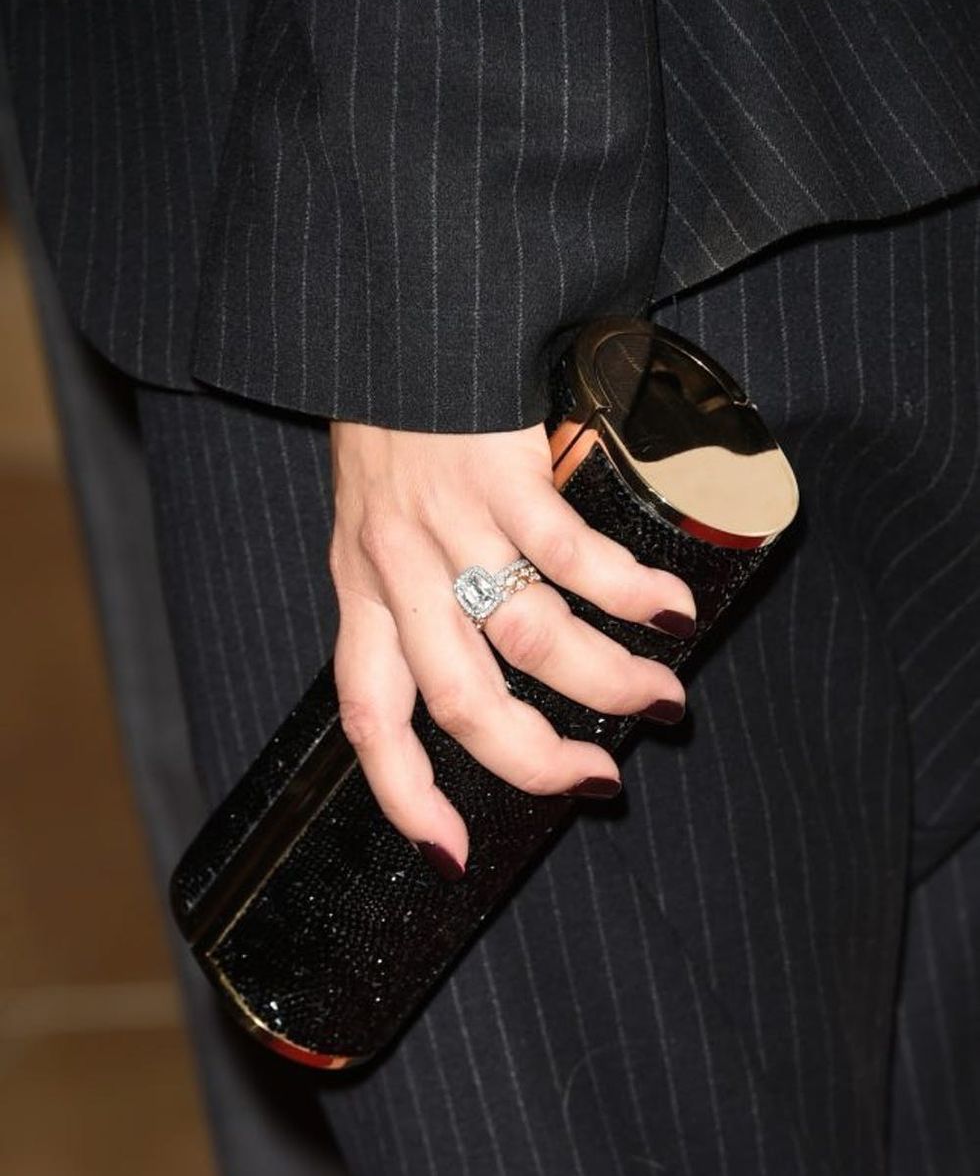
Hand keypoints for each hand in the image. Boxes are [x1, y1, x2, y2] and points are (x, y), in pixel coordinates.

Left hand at [327, 420, 694, 876]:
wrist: (396, 322)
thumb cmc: (396, 434)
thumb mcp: (378, 532)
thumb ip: (420, 601)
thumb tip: (502, 677)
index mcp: (361, 596)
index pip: (368, 719)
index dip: (404, 794)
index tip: (449, 853)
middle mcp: (395, 571)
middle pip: (460, 700)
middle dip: (535, 759)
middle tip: (599, 782)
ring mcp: (447, 523)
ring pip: (528, 636)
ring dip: (606, 681)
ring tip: (661, 696)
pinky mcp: (499, 471)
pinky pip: (570, 554)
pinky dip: (629, 592)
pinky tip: (670, 608)